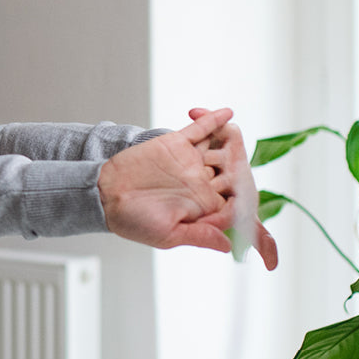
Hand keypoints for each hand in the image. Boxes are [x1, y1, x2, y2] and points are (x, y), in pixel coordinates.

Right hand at [98, 108, 277, 269]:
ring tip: (241, 135)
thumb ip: (199, 235)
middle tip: (250, 165)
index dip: (246, 200)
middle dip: (244, 168)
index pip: (233, 202)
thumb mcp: (168, 235)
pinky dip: (213, 120)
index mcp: (202, 207)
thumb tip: (228, 246)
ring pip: (219, 148)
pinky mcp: (176, 144)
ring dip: (232, 141)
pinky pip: (199, 130)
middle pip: (231, 173)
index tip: (254, 200)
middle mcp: (199, 183)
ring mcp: (189, 162)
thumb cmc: (134, 221)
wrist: (105, 195)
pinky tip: (227, 112)